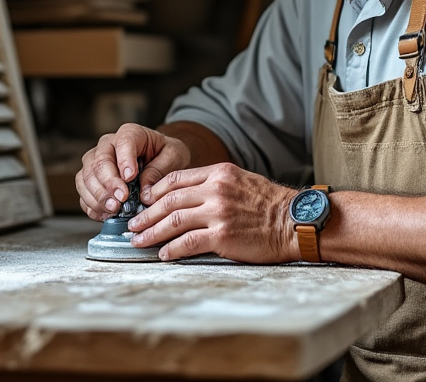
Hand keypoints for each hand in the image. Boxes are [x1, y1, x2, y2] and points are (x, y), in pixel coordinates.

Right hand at [75, 123, 191, 220]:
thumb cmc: (166, 154)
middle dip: (108, 183)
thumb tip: (144, 189)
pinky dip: (91, 205)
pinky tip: (105, 214)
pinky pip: (83, 192)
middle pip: (98, 162)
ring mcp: (95, 162)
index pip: (123, 142)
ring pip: (85, 177)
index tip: (130, 178)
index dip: (124, 161)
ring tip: (113, 209)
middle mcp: (108, 145)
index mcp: (130, 134)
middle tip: (121, 200)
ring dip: (97, 196)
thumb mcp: (175, 156)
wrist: (160, 159)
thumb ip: (161, 169)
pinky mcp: (91, 180)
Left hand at [130, 163, 297, 262]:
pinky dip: (172, 249)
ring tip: (138, 240)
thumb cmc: (270, 204)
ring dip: (151, 232)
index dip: (154, 191)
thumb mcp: (241, 180)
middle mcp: (216, 189)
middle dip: (145, 214)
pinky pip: (188, 242)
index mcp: (219, 172)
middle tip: (131, 225)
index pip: (175, 178)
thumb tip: (184, 195)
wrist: (295, 222)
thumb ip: (213, 183)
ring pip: (173, 221)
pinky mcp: (223, 236)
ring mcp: (218, 212)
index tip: (142, 202)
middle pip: (169, 200)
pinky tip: (163, 254)